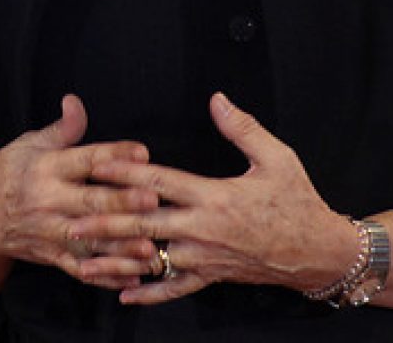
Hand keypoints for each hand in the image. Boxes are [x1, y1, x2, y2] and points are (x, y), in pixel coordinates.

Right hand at [0, 94, 160, 306]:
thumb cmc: (4, 173)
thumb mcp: (28, 143)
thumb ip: (61, 129)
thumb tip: (75, 102)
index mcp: (46, 167)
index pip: (84, 158)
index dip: (113, 153)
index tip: (142, 151)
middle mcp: (49, 199)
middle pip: (91, 201)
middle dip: (122, 201)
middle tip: (152, 199)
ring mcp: (50, 231)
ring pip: (90, 240)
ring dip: (120, 246)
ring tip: (149, 246)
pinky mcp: (50, 255)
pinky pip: (80, 269)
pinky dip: (104, 276)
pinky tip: (130, 278)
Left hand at [68, 92, 351, 304]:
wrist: (321, 252)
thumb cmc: (298, 201)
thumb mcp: (277, 157)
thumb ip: (242, 128)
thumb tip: (217, 99)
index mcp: (215, 197)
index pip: (160, 183)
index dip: (125, 173)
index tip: (96, 165)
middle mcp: (204, 230)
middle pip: (145, 225)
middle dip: (106, 222)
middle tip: (71, 219)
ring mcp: (206, 257)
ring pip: (152, 259)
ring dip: (117, 258)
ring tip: (83, 257)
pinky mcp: (212, 276)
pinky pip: (174, 287)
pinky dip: (148, 291)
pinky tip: (122, 292)